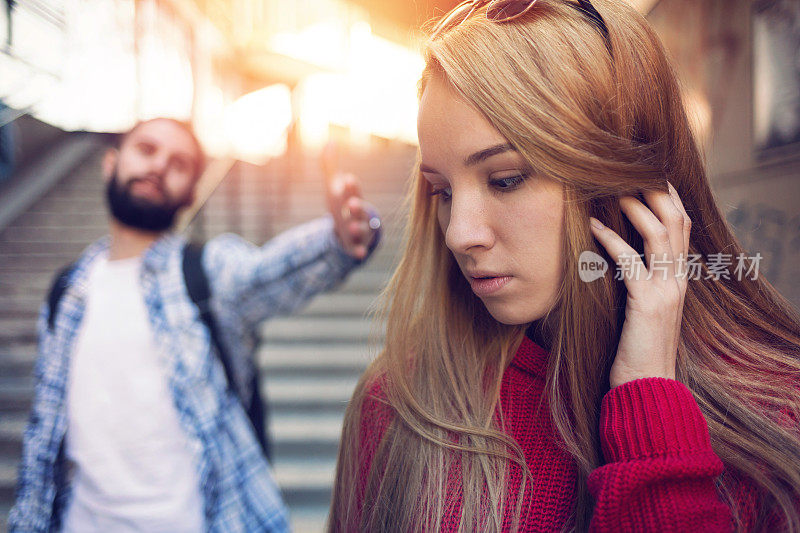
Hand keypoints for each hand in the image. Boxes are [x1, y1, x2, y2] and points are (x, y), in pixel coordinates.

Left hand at [322, 143, 378, 260]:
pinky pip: (360, 248)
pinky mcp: (356, 245)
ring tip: (350, 226)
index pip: (353, 191)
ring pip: (360, 229)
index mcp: (353, 199)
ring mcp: (359, 230)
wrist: (350, 228)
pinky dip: (360, 251)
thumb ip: (330, 165)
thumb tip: (330, 141)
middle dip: (356, 206)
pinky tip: (358, 255)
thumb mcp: (334, 186)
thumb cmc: (342, 204)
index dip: (351, 187)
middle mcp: (359, 214)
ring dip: (356, 227)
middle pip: (359, 209)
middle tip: (352, 203)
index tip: (348, 179)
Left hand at [589, 181, 690, 388]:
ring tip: (615, 191)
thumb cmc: (636, 347)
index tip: (644, 174)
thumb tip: (617, 253)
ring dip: (637, 207)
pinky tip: (594, 228)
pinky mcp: (648, 304)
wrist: (647, 387)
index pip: (681, 226)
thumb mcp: (642, 307)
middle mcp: (678, 280)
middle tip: (629, 172)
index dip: (667, 197)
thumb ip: (638, 279)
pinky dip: (612, 241)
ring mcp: (667, 291)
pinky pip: (631, 262)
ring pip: (661, 234)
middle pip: (676, 220)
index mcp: (678, 278)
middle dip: (655, 191)